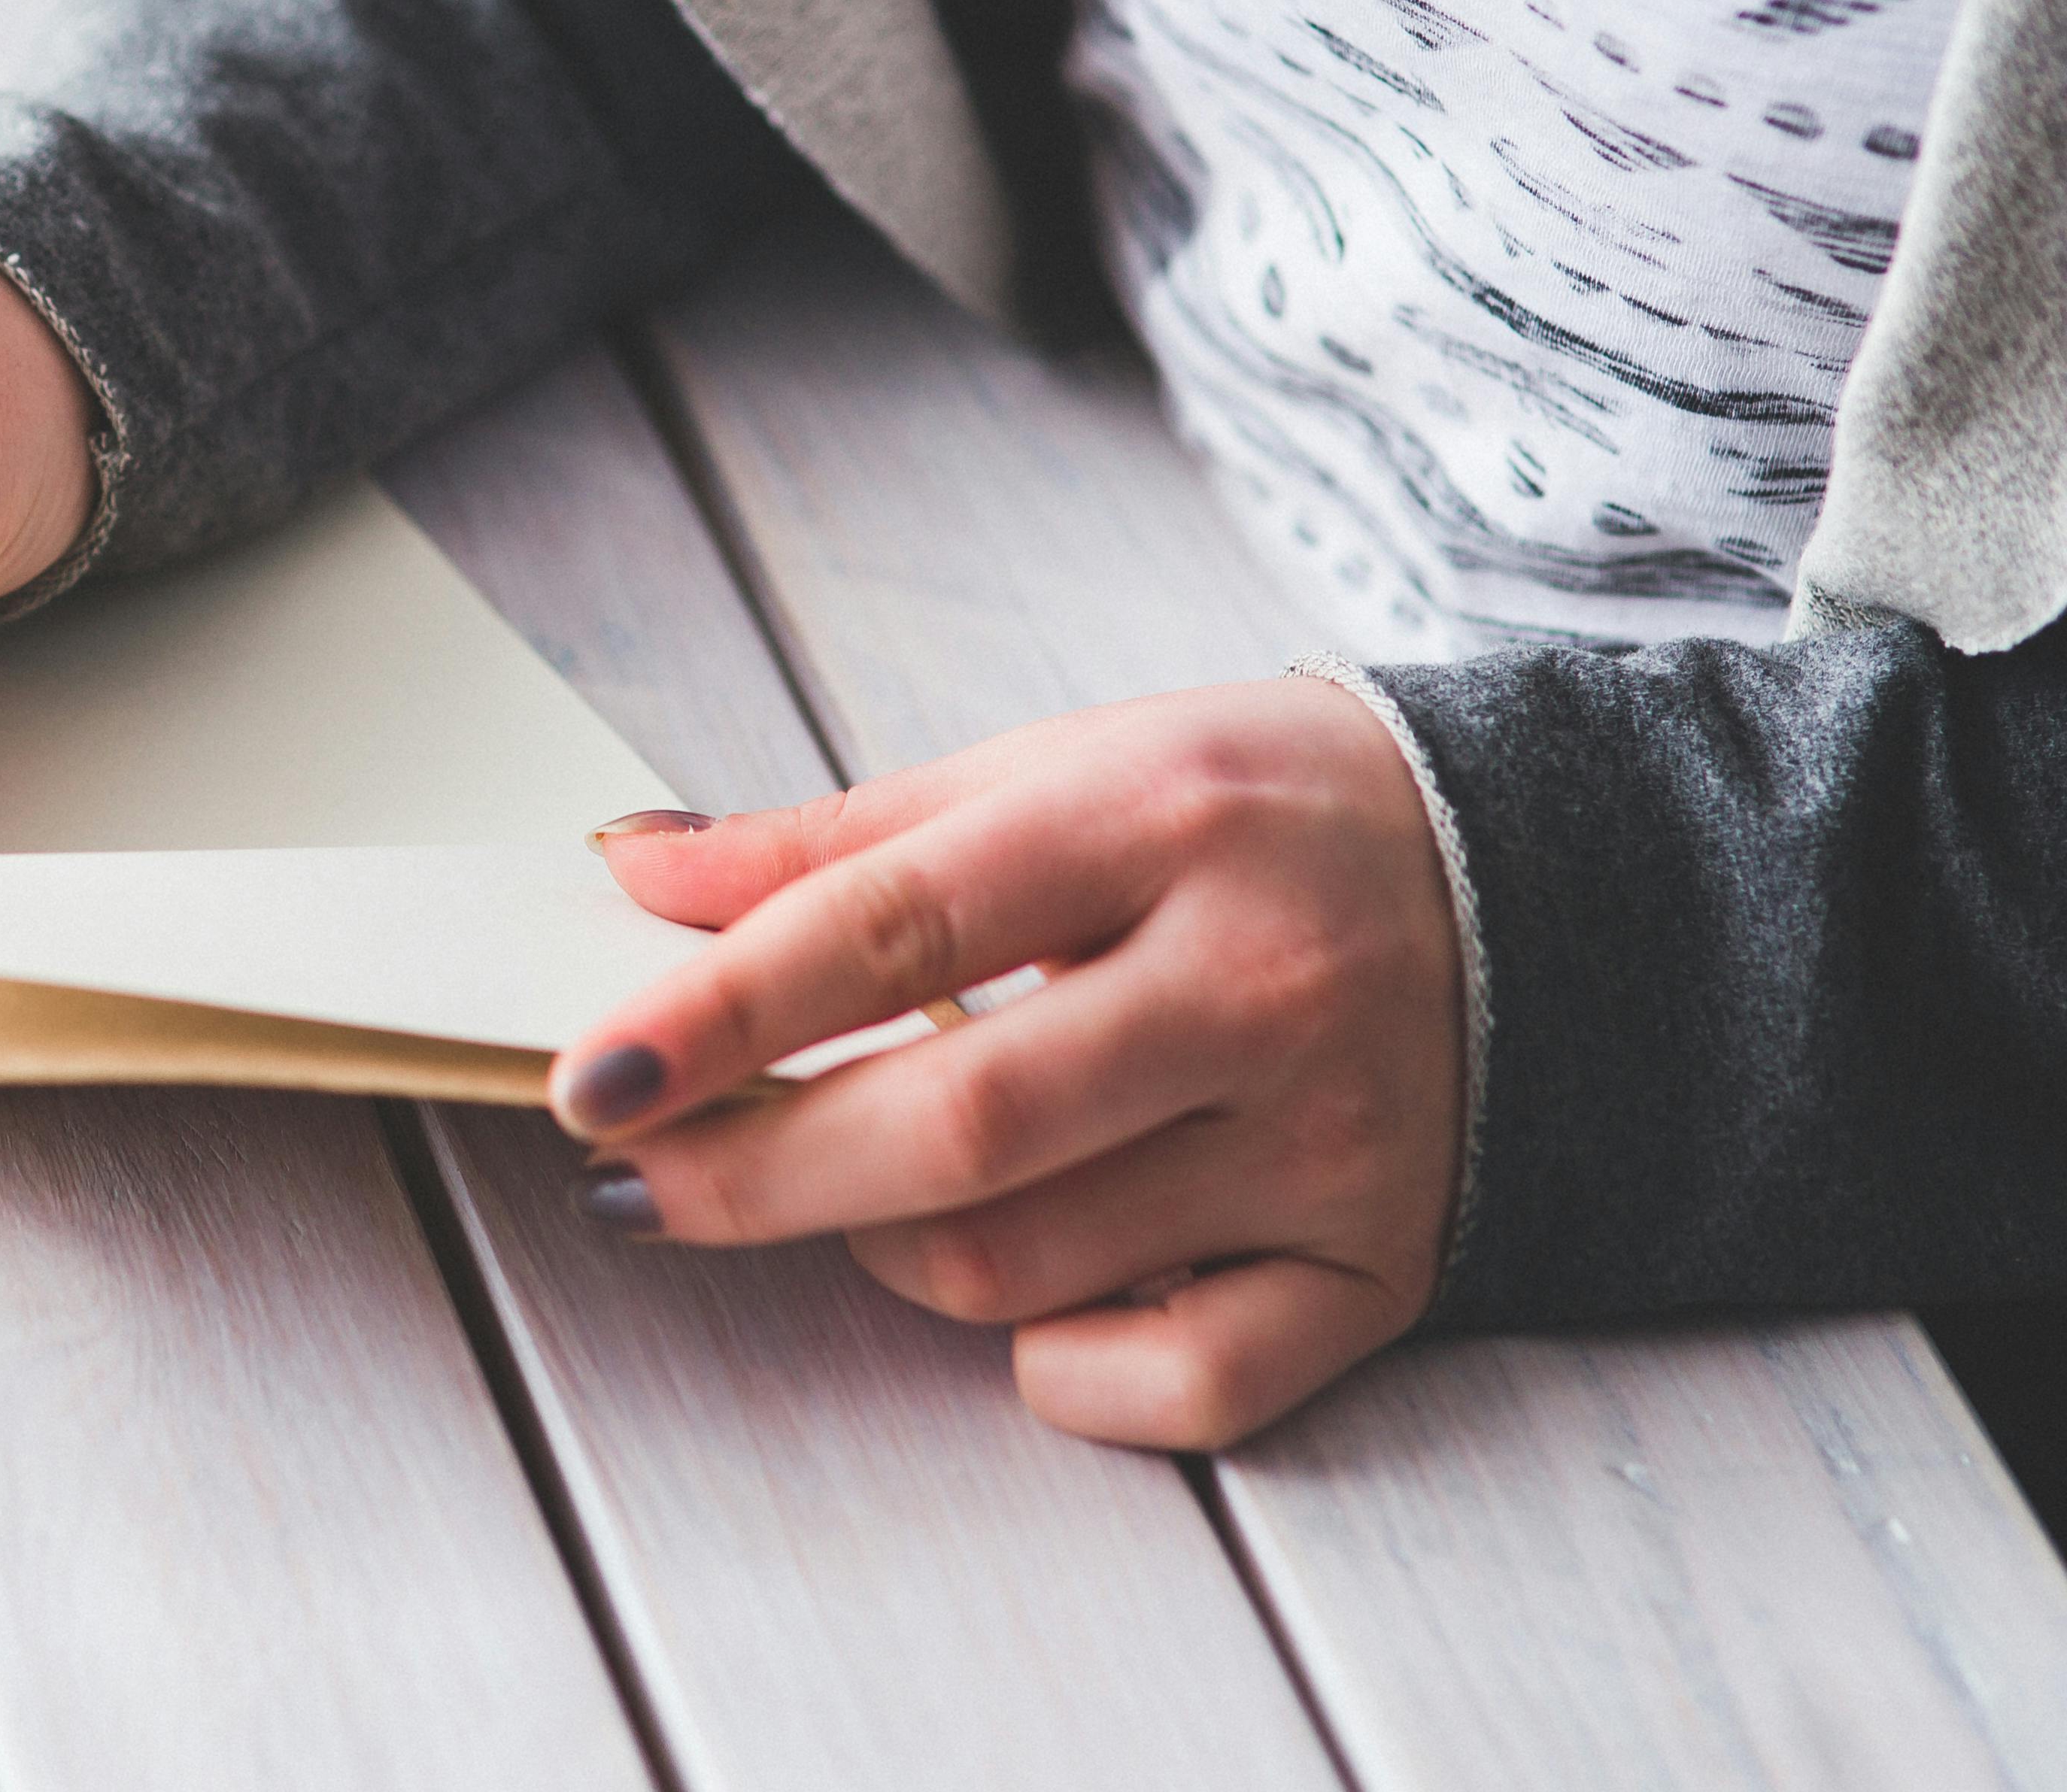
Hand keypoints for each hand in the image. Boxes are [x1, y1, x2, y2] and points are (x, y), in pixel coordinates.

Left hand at [547, 678, 1461, 1447]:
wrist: (1557, 876)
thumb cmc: (1256, 814)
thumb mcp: (1057, 764)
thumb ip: (839, 836)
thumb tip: (635, 876)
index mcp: (1156, 822)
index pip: (888, 928)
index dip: (716, 1014)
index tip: (590, 1077)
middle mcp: (1253, 985)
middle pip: (953, 1127)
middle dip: (754, 1174)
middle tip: (634, 1179)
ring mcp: (1328, 1140)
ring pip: (1027, 1263)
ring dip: (882, 1247)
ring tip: (853, 1186)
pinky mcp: (1381, 1267)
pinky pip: (1183, 1384)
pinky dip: (1061, 1368)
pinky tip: (1021, 1300)